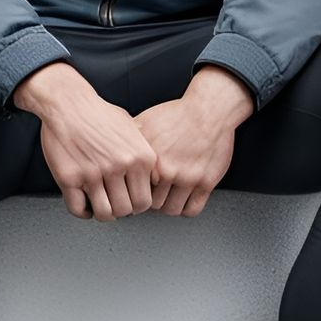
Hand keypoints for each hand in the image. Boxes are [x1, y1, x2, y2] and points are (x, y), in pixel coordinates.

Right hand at [15, 61, 157, 220]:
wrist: (68, 103)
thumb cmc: (99, 113)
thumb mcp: (133, 129)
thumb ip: (143, 154)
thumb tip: (152, 177)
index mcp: (140, 157)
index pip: (145, 201)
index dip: (136, 205)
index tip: (128, 200)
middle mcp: (119, 166)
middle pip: (126, 210)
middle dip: (120, 210)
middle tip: (114, 204)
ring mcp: (93, 173)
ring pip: (104, 214)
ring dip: (102, 213)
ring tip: (99, 204)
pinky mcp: (70, 177)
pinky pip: (78, 209)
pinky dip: (82, 211)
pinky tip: (83, 203)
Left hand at [132, 67, 251, 217]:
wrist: (208, 110)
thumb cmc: (177, 114)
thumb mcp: (145, 122)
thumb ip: (128, 141)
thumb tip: (112, 152)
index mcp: (149, 159)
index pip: (133, 189)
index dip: (133, 190)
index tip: (136, 190)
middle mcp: (167, 170)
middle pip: (151, 204)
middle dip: (150, 200)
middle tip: (152, 194)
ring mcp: (188, 178)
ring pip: (171, 210)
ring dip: (167, 205)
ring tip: (167, 196)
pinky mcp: (206, 183)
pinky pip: (192, 210)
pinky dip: (185, 209)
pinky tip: (183, 198)